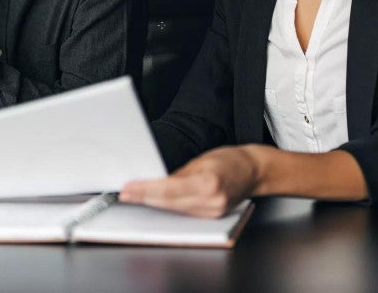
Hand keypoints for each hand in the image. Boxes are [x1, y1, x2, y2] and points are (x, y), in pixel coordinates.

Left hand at [119, 146, 261, 217]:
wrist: (253, 171)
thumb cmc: (230, 160)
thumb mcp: (201, 160)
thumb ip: (179, 173)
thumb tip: (155, 181)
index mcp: (209, 183)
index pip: (168, 190)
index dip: (145, 190)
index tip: (128, 188)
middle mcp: (212, 202)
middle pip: (168, 203)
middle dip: (144, 198)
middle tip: (125, 194)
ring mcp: (213, 213)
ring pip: (174, 210)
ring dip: (152, 204)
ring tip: (134, 197)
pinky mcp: (212, 217)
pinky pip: (184, 213)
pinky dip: (167, 208)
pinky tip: (155, 203)